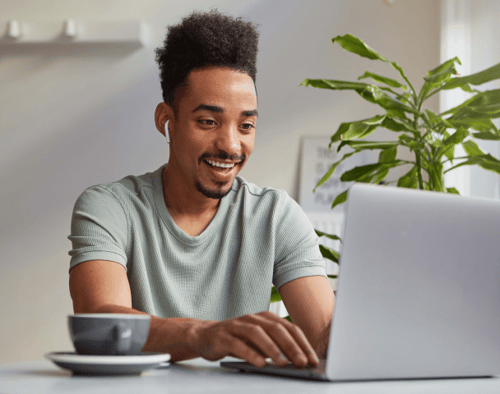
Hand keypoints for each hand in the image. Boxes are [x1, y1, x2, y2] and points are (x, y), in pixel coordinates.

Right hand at [186, 311, 319, 367]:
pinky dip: (251, 353)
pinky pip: (238, 344)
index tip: (313, 359)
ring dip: (273, 349)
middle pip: (276, 329)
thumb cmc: (237, 340)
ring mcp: (237, 325)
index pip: (289, 328)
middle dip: (292, 346)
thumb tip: (300, 360)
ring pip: (258, 333)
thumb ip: (276, 347)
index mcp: (265, 318)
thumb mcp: (259, 342)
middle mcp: (252, 318)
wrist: (205, 335)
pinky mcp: (223, 336)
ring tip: (284, 364)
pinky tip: (261, 364)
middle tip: (303, 362)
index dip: (302, 343)